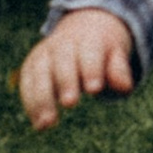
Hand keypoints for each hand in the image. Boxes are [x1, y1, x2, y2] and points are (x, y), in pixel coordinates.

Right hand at [18, 5, 136, 127]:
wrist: (83, 27)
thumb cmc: (103, 50)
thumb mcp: (116, 55)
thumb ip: (119, 70)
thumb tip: (125, 87)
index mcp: (88, 38)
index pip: (90, 51)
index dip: (91, 69)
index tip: (94, 89)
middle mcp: (63, 43)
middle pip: (62, 60)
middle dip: (65, 81)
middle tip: (70, 103)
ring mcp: (44, 53)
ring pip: (39, 72)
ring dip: (41, 98)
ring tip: (47, 124)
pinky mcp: (31, 65)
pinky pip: (27, 83)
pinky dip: (30, 104)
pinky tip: (38, 125)